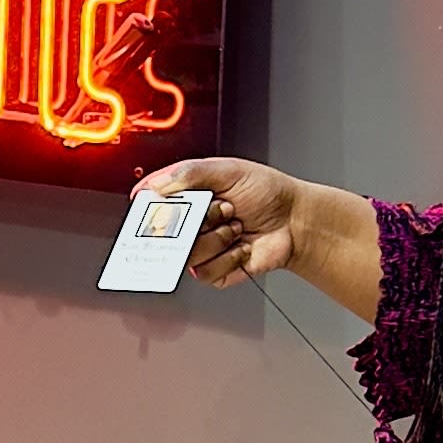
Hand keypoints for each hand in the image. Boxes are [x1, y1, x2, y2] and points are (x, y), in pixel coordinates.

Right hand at [135, 154, 305, 288]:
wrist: (295, 220)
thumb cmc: (267, 192)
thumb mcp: (228, 170)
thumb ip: (190, 173)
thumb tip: (157, 184)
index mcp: (188, 195)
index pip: (153, 201)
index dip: (148, 205)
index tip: (150, 204)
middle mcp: (191, 222)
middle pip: (166, 232)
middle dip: (197, 220)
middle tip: (220, 208)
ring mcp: (201, 247)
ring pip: (186, 253)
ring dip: (216, 239)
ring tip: (235, 227)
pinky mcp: (214, 270)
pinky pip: (204, 272)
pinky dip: (227, 259)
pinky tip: (241, 247)